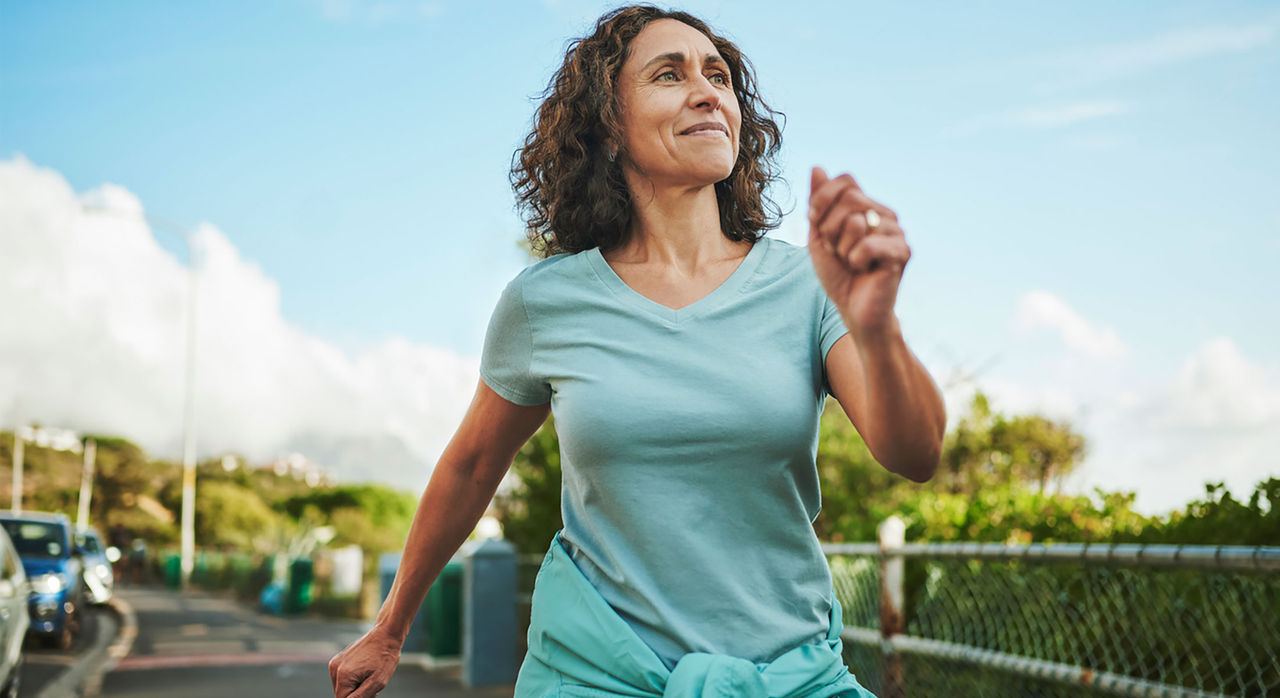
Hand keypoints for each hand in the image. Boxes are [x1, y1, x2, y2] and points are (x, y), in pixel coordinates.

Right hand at [329, 625, 401, 697]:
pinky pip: (342, 678)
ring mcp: (335, 663)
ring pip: (341, 687)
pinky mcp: (338, 660)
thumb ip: (361, 697)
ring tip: (369, 677)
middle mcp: (335, 668)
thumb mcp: (377, 682)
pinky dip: (352, 680)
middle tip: (371, 685)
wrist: (385, 635)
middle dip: (356, 694)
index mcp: (343, 675)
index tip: (370, 691)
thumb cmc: (384, 657)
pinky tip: (364, 672)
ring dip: (354, 687)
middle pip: (341, 694)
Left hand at [807, 166, 910, 339]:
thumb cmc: (838, 275)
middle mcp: (886, 214)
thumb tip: (817, 167)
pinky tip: (864, 269)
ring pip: (855, 221)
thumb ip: (818, 203)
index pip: (845, 180)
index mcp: (867, 207)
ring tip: (851, 261)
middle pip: (849, 197)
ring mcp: (897, 231)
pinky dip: (855, 260)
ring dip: (841, 247)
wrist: (855, 311)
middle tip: (836, 250)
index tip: (814, 222)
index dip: (823, 198)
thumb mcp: (819, 236)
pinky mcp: (902, 251)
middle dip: (830, 228)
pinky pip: (867, 245)